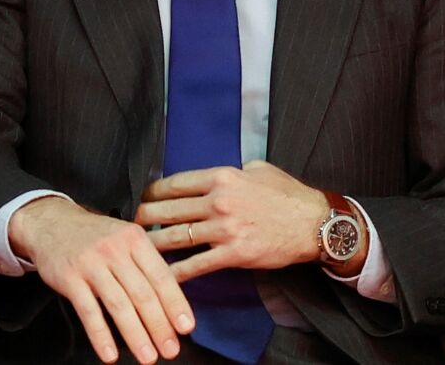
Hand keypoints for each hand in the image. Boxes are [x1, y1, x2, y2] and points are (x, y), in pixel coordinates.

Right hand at [8, 197, 192, 364]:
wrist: (52, 222)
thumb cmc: (97, 236)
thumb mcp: (126, 238)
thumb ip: (146, 264)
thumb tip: (172, 299)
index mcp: (136, 240)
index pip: (162, 276)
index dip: (176, 304)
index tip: (186, 327)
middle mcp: (116, 250)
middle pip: (143, 294)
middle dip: (159, 326)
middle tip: (171, 350)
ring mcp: (91, 264)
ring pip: (119, 305)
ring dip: (136, 335)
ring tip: (148, 357)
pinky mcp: (69, 278)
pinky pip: (88, 311)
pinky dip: (100, 335)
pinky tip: (110, 354)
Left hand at [136, 161, 340, 280]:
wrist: (314, 224)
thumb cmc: (289, 195)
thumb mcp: (260, 169)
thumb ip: (234, 171)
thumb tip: (216, 178)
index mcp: (223, 177)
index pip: (175, 183)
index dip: (153, 192)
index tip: (142, 198)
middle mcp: (219, 201)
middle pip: (168, 210)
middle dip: (143, 217)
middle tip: (130, 224)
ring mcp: (224, 229)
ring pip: (175, 238)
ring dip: (152, 244)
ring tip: (138, 249)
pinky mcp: (232, 254)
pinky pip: (195, 265)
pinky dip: (174, 272)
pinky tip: (160, 276)